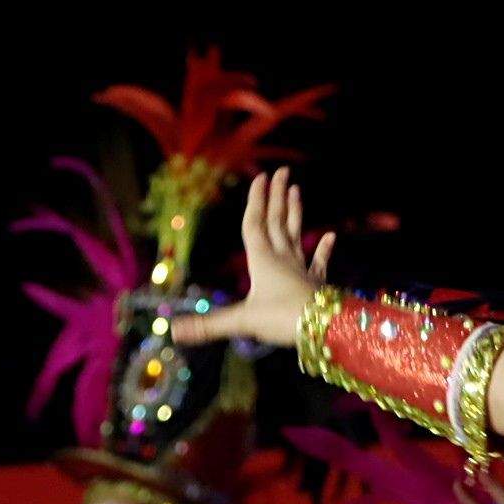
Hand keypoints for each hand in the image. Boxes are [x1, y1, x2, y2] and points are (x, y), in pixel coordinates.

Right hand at [168, 166, 334, 349]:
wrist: (323, 328)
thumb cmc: (282, 318)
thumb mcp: (242, 321)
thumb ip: (208, 326)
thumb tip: (173, 331)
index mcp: (262, 261)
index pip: (255, 225)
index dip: (256, 201)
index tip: (260, 177)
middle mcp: (282, 259)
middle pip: (277, 222)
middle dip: (277, 197)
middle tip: (282, 172)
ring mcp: (301, 269)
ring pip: (295, 235)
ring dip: (295, 213)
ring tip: (297, 190)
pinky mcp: (316, 284)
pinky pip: (319, 262)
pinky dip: (324, 249)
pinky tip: (330, 236)